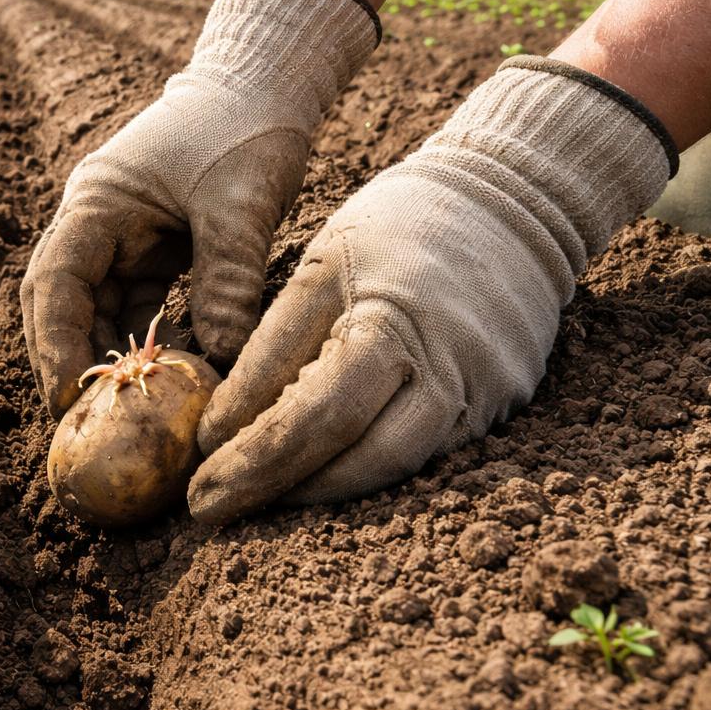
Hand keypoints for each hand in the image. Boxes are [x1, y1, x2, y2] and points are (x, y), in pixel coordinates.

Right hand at [21, 0, 377, 416]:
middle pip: (64, 304)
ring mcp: (123, 235)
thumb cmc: (247, 127)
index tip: (70, 397)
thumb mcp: (240, 205)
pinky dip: (147, 340)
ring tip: (124, 414)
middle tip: (86, 425)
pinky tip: (166, 379)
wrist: (266, 80)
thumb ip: (228, 281)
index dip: (55, 345)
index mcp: (98, 202)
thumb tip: (222, 363)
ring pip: (100, 310)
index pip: (56, 283)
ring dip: (111, 357)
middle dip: (72, 361)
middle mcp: (97, 221)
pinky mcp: (154, 246)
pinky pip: (138, 304)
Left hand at [188, 58, 676, 523]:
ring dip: (320, 493)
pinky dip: (365, 469)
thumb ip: (270, 348)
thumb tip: (216, 430)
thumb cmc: (399, 223)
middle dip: (277, 491)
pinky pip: (427, 456)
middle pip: (358, 460)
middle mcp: (449, 370)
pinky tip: (316, 474)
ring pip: (395, 471)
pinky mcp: (503, 407)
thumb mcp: (319, 265)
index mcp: (393, 324)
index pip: (312, 414)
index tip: (196, 485)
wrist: (514, 201)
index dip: (250, 458)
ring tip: (255, 498)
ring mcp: (486, 395)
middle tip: (210, 508)